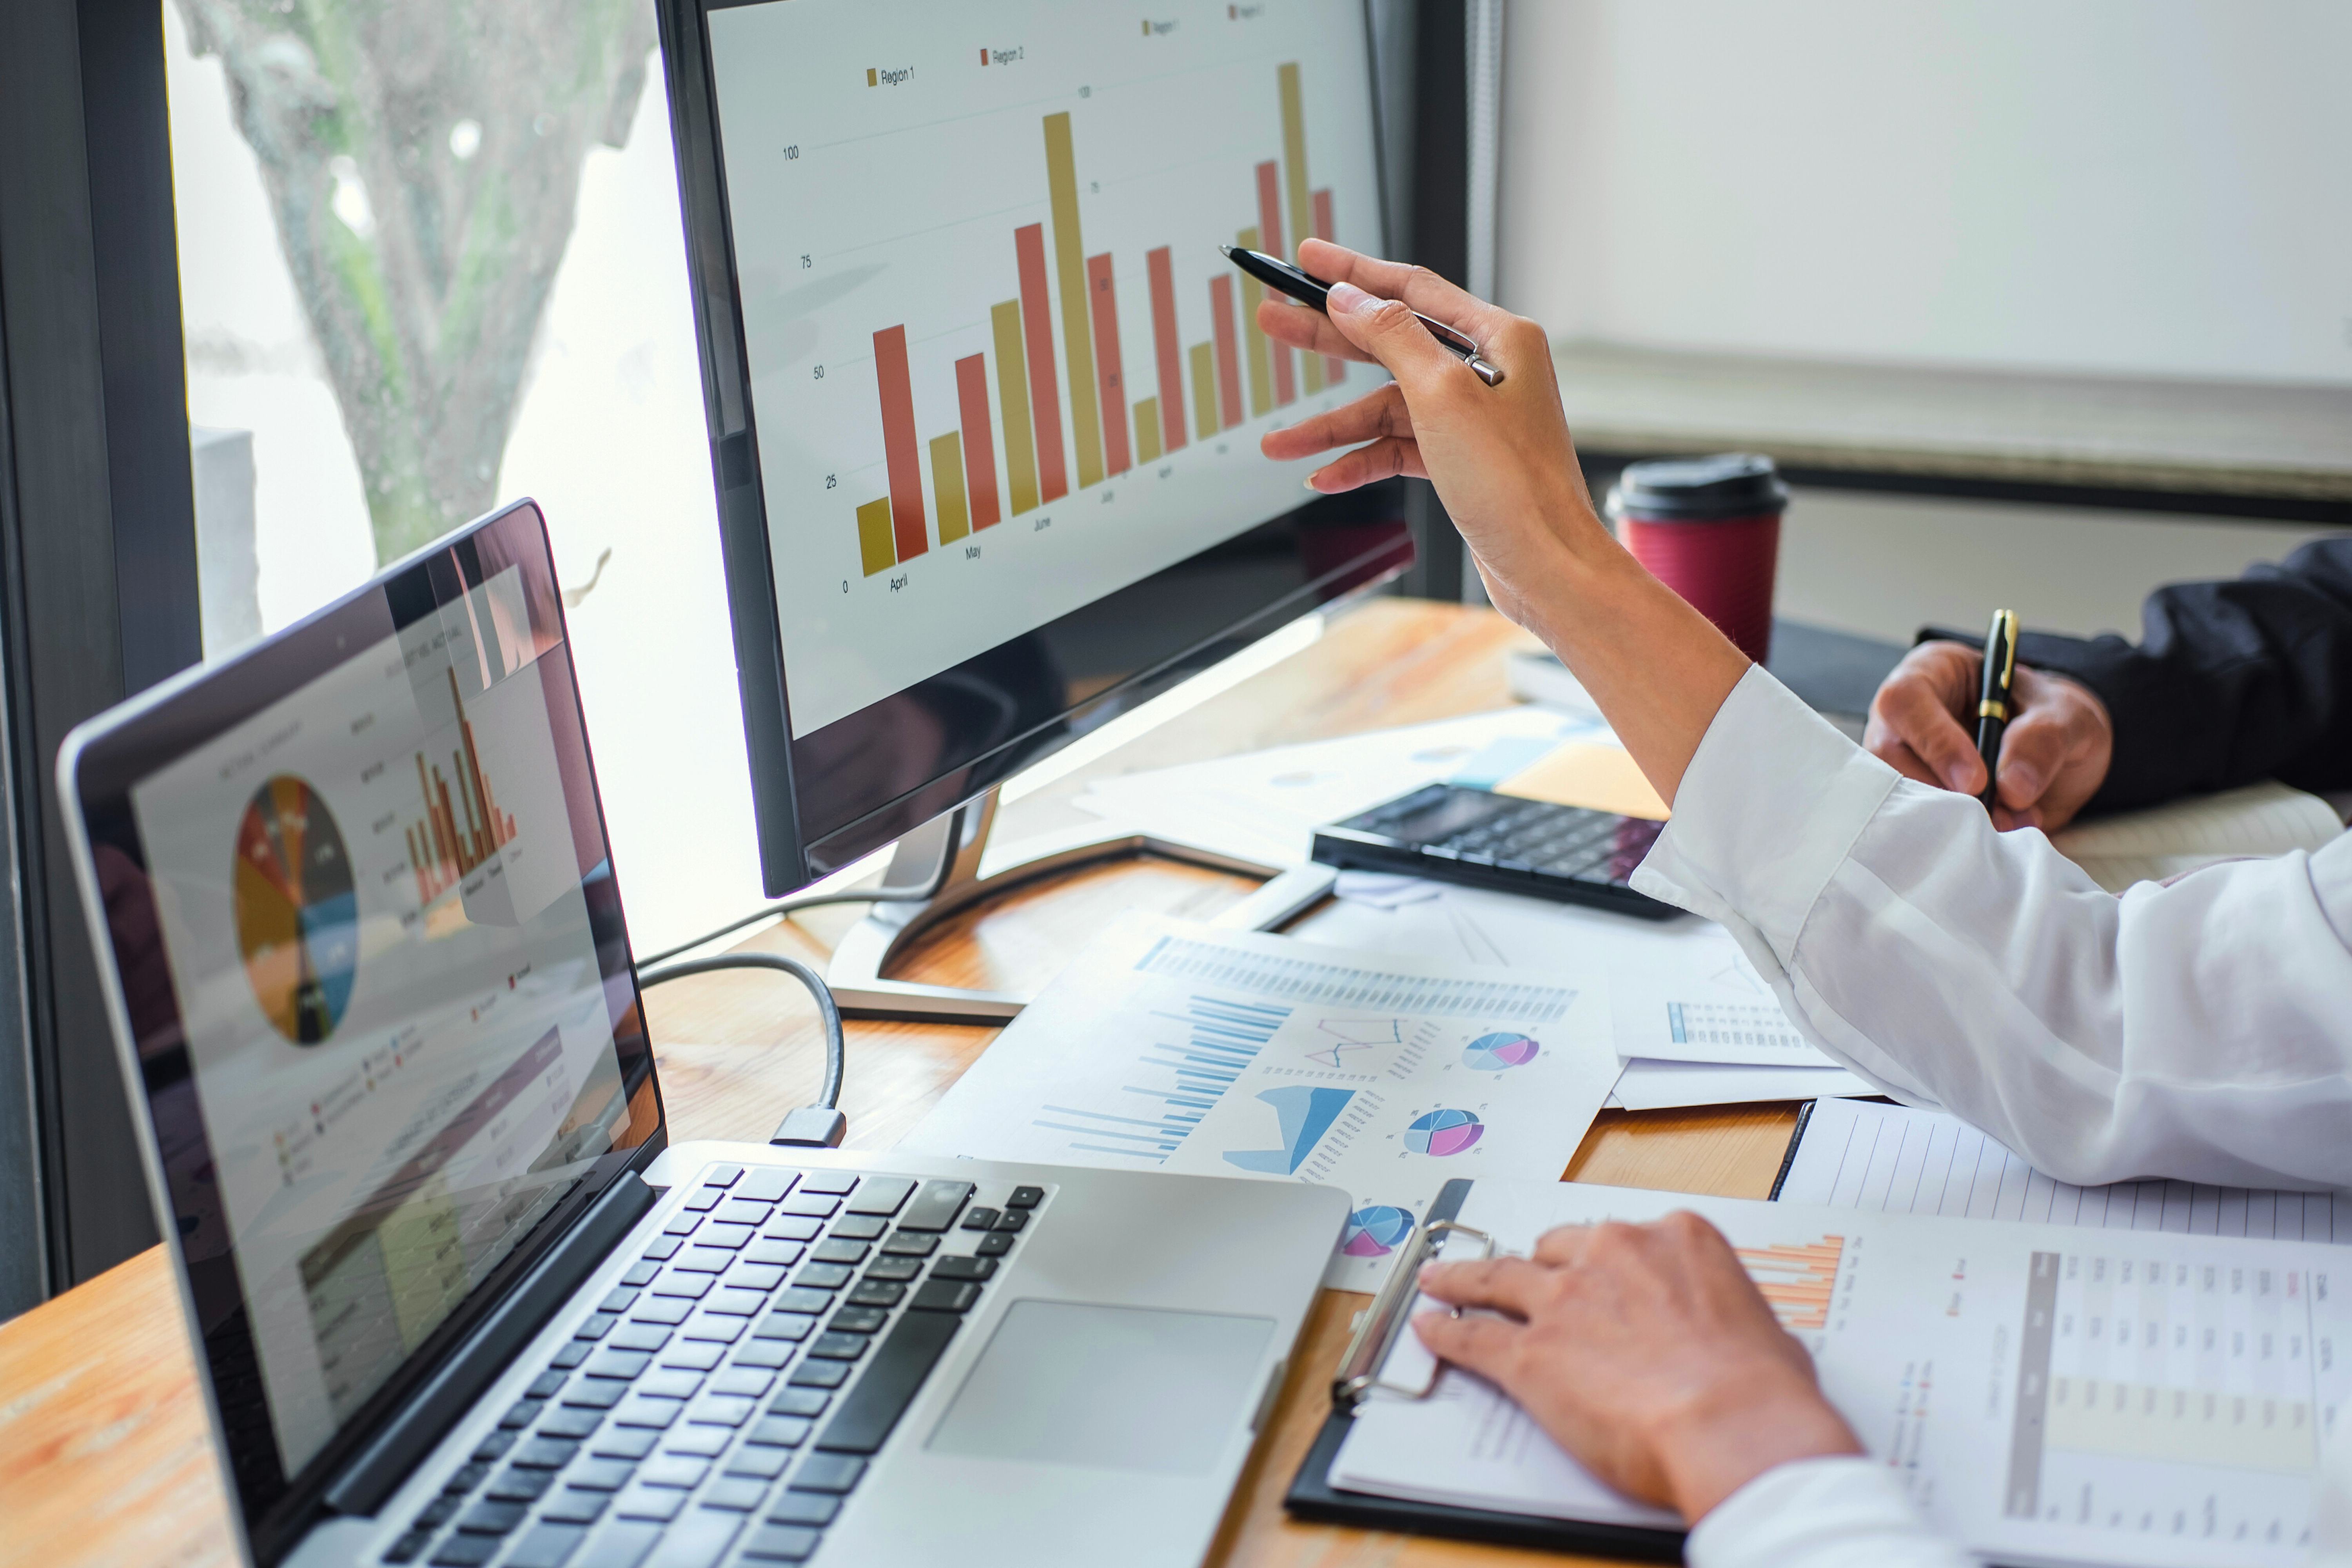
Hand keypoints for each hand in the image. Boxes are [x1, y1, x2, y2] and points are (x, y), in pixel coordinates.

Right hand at [1255, 239, 1599, 629]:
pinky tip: (1326, 475)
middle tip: (1274, 321)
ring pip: (1385, 407)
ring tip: (1279, 443)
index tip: (1308, 258)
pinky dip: (1361, 461)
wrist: (1546, 566)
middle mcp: (1487, 372)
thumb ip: (1392, 337)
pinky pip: (1397, 449)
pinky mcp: (1460, 461)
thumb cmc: (1516, 484)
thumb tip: (1350, 299)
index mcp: (1498, 339)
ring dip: (1331, 427)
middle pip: (1389, 342)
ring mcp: (1472, 418)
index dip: (1354, 271)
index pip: (1413, 289)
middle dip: (1327, 338)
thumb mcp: (1443, 394)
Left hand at [1413, 1213, 1860, 1521]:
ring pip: (1498, 1276)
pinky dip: (1448, 1330)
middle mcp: (1614, 1254)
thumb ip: (1728, 1317)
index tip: (1596, 1269)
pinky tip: (1433, 1328)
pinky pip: (1474, 1334)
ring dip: (1465, 1278)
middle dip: (1539, 1265)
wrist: (1732, 1423)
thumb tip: (1734, 1338)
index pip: (1626, 1238)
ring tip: (1441, 1279)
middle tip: (1521, 1277)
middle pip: (1557, 1249)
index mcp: (1675, 1239)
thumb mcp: (1763, 1330)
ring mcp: (1565, 1299)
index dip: (1605, 1260)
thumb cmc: (1759, 1388)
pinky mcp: (1530, 1352)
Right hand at [1863, 642, 2113, 830]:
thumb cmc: (2054, 719)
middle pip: (1890, 755)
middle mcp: (1907, 719)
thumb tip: (2012, 787)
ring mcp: (1904, 762)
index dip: (1935, 741)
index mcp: (1935, 674)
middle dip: (1943, 791)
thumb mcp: (2066, 714)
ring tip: (2006, 823)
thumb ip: (2044, 737)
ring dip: (1951, 818)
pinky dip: (1955, 834)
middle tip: (1996, 814)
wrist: (2063, 759)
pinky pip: (1916, 822)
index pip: (1906, 699)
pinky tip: (1996, 833)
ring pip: (1898, 795)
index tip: (1976, 780)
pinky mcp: (1915, 802)